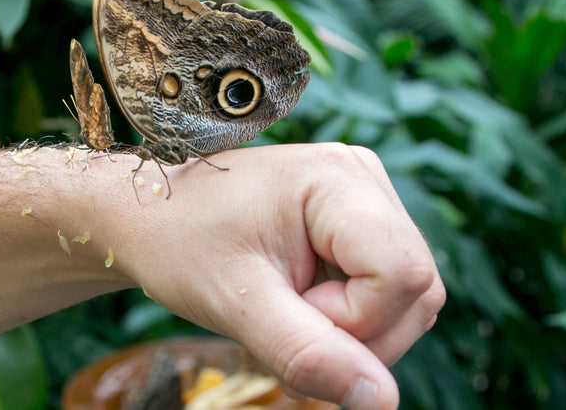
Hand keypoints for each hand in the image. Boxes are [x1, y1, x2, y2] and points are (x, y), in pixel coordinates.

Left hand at [106, 143, 445, 409]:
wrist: (151, 217)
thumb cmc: (180, 245)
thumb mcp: (236, 304)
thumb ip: (308, 352)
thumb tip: (382, 400)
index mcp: (336, 179)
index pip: (401, 275)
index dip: (353, 320)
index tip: (284, 309)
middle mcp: (361, 177)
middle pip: (414, 289)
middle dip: (354, 330)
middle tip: (279, 319)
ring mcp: (363, 195)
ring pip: (406, 295)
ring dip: (351, 327)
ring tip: (284, 311)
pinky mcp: (356, 218)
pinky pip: (385, 286)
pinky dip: (347, 313)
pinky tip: (298, 302)